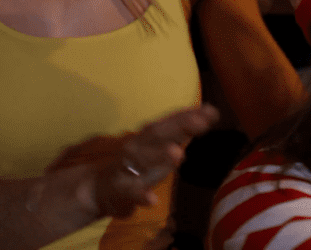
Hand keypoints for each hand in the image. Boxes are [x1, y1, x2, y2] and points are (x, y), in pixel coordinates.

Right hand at [28, 104, 218, 234]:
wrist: (98, 186)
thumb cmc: (138, 163)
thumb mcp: (162, 144)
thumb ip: (185, 128)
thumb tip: (212, 111)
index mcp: (148, 135)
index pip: (169, 120)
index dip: (189, 115)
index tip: (211, 111)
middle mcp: (137, 146)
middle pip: (156, 133)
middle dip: (178, 127)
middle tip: (201, 123)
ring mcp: (127, 167)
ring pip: (142, 160)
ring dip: (160, 156)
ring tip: (178, 154)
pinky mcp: (120, 190)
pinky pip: (130, 192)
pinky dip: (140, 195)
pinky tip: (152, 200)